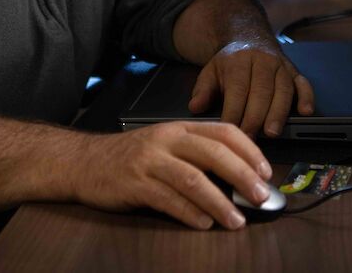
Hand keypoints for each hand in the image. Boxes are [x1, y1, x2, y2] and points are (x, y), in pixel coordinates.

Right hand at [70, 121, 273, 229]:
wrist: (86, 162)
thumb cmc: (132, 157)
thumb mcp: (166, 146)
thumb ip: (196, 155)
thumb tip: (238, 179)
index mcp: (179, 128)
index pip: (223, 131)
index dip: (249, 150)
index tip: (266, 172)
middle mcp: (167, 139)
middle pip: (213, 153)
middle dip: (242, 175)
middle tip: (260, 196)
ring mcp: (150, 160)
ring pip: (193, 179)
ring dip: (219, 201)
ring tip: (236, 220)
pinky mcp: (135, 183)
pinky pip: (168, 199)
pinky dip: (189, 213)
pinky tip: (204, 224)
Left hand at [188, 39, 314, 136]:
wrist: (249, 38)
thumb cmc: (230, 63)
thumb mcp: (210, 71)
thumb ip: (202, 89)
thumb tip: (195, 107)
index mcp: (239, 61)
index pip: (237, 89)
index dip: (235, 112)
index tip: (231, 132)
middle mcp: (262, 61)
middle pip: (262, 91)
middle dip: (256, 117)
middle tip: (251, 139)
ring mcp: (280, 66)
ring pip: (283, 89)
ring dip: (279, 112)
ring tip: (272, 132)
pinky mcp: (294, 71)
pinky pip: (303, 83)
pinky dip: (307, 97)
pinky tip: (306, 111)